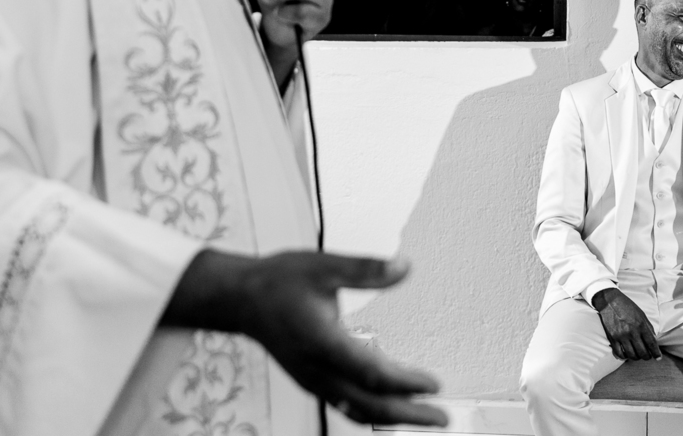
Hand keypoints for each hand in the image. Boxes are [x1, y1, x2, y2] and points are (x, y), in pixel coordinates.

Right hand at [196, 250, 446, 426]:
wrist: (240, 298)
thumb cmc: (277, 281)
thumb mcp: (324, 265)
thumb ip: (366, 269)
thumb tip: (404, 267)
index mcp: (322, 342)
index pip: (370, 372)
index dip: (404, 382)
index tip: (434, 383)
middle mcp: (317, 369)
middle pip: (368, 403)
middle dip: (409, 413)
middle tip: (443, 416)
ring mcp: (313, 379)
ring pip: (358, 409)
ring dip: (394, 416)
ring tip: (426, 417)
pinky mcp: (311, 380)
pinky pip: (346, 404)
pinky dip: (373, 410)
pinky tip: (391, 407)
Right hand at [591, 288, 661, 360]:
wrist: (609, 301)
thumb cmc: (627, 306)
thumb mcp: (641, 314)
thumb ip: (648, 327)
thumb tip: (653, 340)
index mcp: (641, 325)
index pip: (651, 344)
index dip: (656, 353)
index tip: (658, 357)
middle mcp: (632, 332)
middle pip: (642, 352)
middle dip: (647, 357)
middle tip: (647, 356)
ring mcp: (622, 336)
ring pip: (632, 355)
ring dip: (636, 357)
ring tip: (637, 355)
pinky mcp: (613, 338)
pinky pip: (619, 353)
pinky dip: (624, 357)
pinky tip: (626, 355)